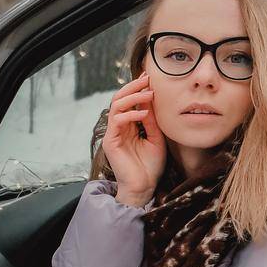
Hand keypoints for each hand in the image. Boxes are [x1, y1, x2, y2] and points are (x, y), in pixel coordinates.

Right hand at [100, 71, 165, 202]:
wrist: (144, 187)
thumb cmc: (150, 166)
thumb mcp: (156, 138)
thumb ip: (152, 120)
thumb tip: (150, 99)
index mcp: (128, 126)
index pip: (129, 101)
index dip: (137, 88)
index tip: (150, 78)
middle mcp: (118, 128)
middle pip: (120, 98)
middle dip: (133, 87)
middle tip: (147, 78)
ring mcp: (113, 134)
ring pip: (116, 106)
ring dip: (133, 97)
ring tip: (148, 94)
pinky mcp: (111, 142)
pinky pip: (117, 121)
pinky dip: (130, 114)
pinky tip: (144, 114)